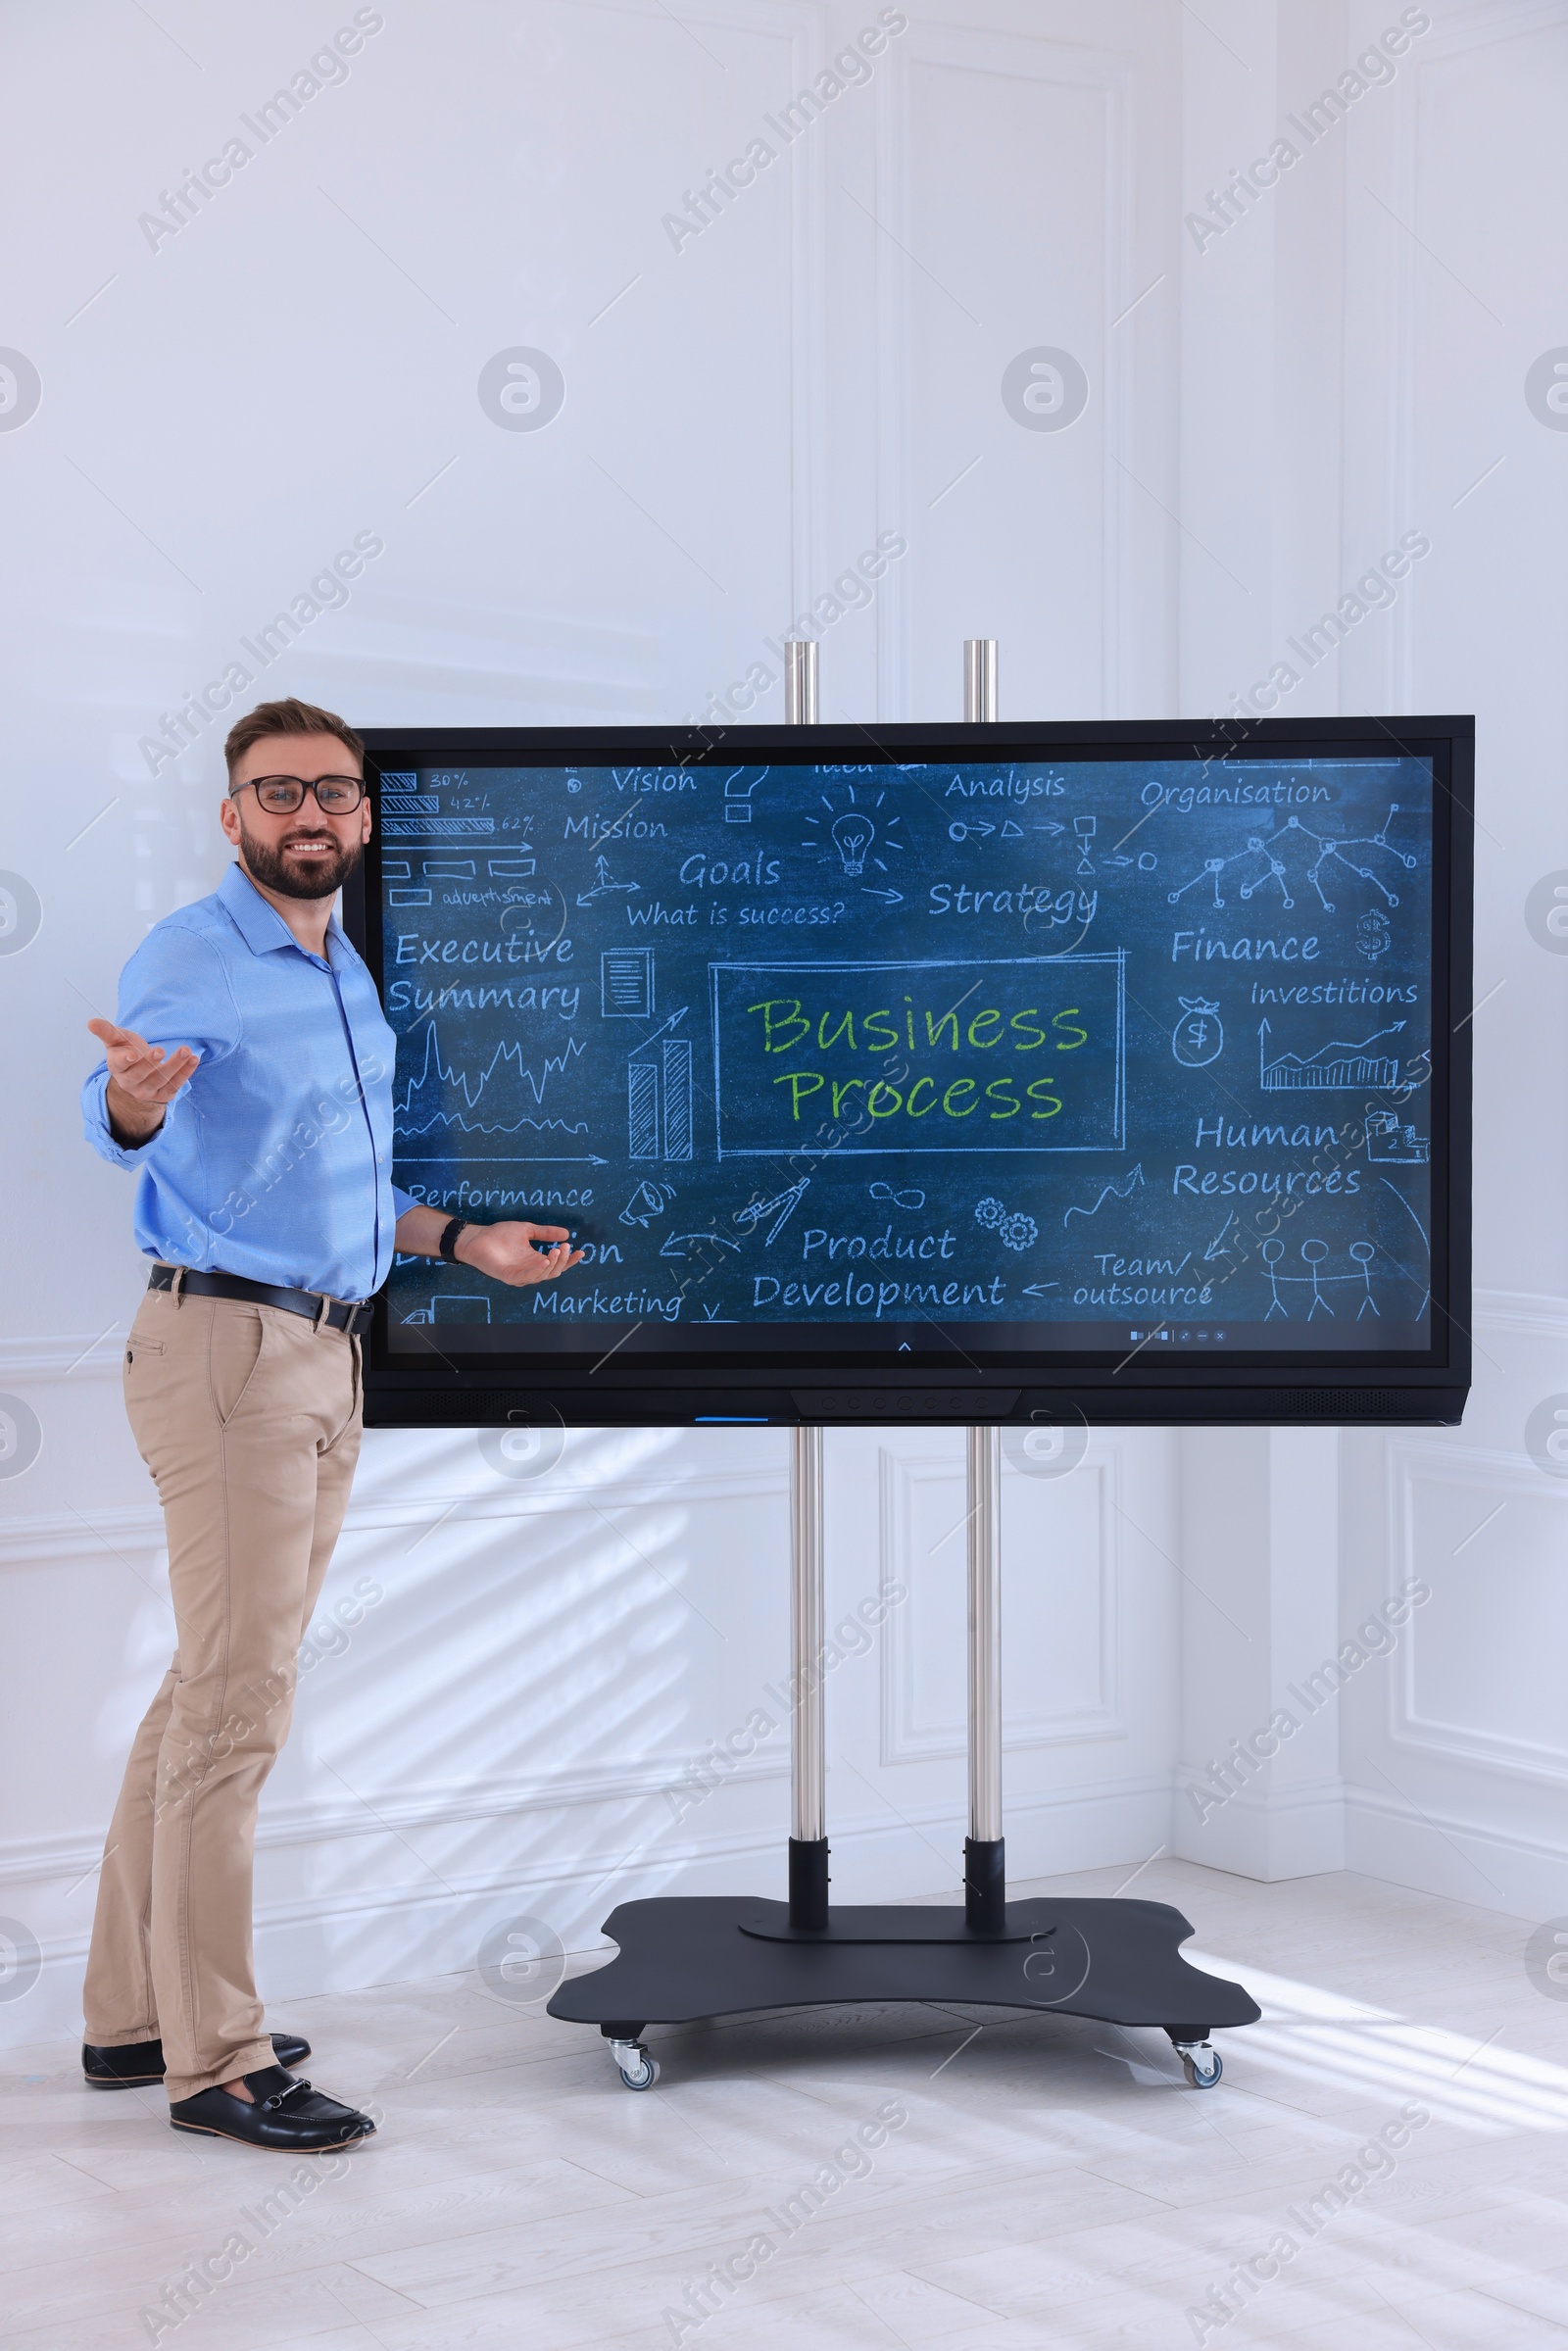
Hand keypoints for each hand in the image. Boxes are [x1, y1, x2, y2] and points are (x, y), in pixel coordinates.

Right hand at [88, 1018, 199, 1145]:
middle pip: (141, 1075)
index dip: (126, 1060)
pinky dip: (186, 1072)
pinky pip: (176, 1085)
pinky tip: (194, 1059)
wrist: (139, 1074)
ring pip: (161, 1080)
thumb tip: (91, 1022)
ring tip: (186, 1050)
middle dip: (151, 1063)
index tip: (133, 1054)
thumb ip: (106, 1031)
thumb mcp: (116, 1040)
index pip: (120, 1065)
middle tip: (160, 1050)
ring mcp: (148, 1091)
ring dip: (175, 1065)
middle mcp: (131, 1082)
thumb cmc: (126, 1051)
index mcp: (118, 1067)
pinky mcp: (163, 1095)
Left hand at [454, 1221, 584, 1286]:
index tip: (581, 1251)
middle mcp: (529, 1270)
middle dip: (563, 1260)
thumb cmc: (499, 1234)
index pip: (557, 1264)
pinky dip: (537, 1270)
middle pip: (553, 1271)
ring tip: (557, 1250)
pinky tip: (544, 1260)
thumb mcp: (527, 1230)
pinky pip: (526, 1277)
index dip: (570, 1260)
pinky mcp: (508, 1277)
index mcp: (535, 1260)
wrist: (476, 1237)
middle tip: (565, 1247)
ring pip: (542, 1275)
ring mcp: (519, 1275)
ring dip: (552, 1264)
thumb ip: (545, 1233)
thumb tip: (567, 1233)